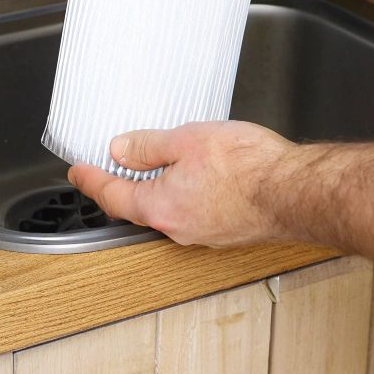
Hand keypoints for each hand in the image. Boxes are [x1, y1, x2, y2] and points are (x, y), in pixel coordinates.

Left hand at [67, 121, 299, 247]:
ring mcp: (204, 233)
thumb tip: (120, 150)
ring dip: (158, 189)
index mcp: (160, 206)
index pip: (112, 196)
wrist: (296, 192)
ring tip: (156, 164)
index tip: (78, 172)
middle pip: (138, 207)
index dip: (91, 181)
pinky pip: (193, 212)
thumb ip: (148, 147)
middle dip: (123, 186)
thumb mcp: (187, 140)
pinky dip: (183, 195)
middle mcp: (178, 227)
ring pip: (168, 210)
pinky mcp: (226, 231)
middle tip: (111, 166)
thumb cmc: (249, 167)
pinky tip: (195, 177)